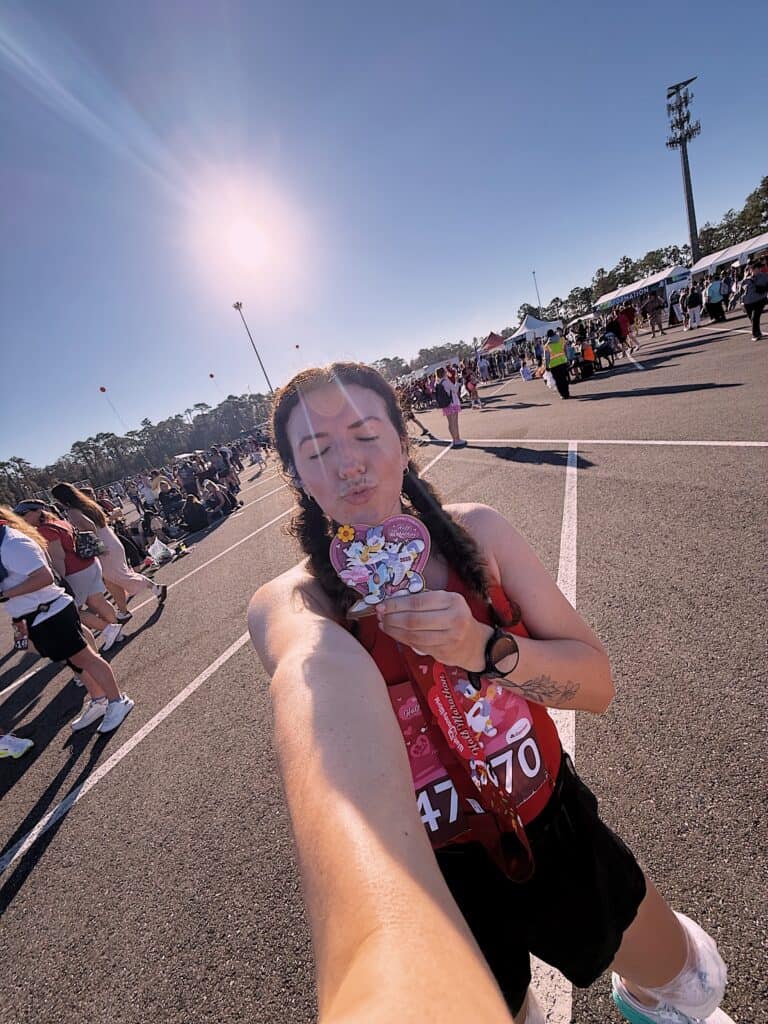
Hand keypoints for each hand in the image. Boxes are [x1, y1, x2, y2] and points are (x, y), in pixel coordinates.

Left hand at [375, 591, 492, 671]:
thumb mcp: (446, 602)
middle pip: (413, 620)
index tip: (382, 605)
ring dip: (394, 630)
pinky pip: (417, 645)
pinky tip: (395, 634)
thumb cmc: (455, 618)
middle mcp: (454, 618)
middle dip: (392, 618)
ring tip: (384, 625)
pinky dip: (402, 639)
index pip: (417, 602)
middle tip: (380, 616)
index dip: (396, 604)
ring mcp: (450, 638)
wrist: (475, 643)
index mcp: (452, 600)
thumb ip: (424, 601)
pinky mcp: (444, 652)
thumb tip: (391, 602)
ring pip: (413, 635)